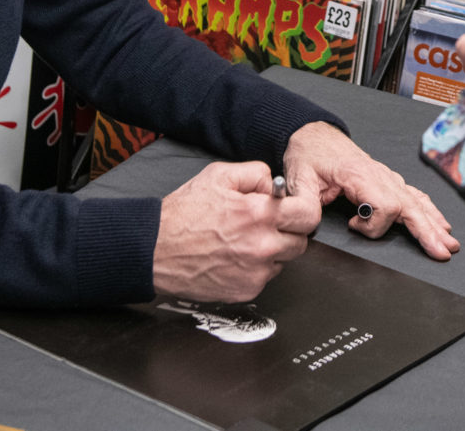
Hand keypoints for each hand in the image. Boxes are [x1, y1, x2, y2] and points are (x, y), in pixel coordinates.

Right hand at [152, 161, 319, 301]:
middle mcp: (262, 245)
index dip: (303, 210)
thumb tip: (274, 184)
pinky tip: (235, 257)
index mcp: (259, 214)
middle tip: (269, 225)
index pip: (309, 215)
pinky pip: (265, 277)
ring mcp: (255, 272)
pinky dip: (256, 268)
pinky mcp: (246, 290)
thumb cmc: (183, 214)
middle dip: (289, 231)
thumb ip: (255, 173)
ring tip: (245, 240)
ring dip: (273, 250)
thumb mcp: (219, 175)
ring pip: (284, 260)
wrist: (155, 250)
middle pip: (302, 241)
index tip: (295, 209)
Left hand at [282, 122, 459, 260]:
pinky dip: (429, 211)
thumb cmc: (308, 154)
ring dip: (433, 223)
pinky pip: (414, 196)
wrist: (312, 134)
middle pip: (410, 205)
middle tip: (440, 251)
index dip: (373, 224)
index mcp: (359, 175)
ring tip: (449, 243)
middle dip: (427, 230)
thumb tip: (308, 224)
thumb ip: (304, 203)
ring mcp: (386, 177)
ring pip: (416, 202)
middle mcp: (379, 175)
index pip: (384, 204)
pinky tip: (440, 223)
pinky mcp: (386, 180)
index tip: (354, 225)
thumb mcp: (299, 178)